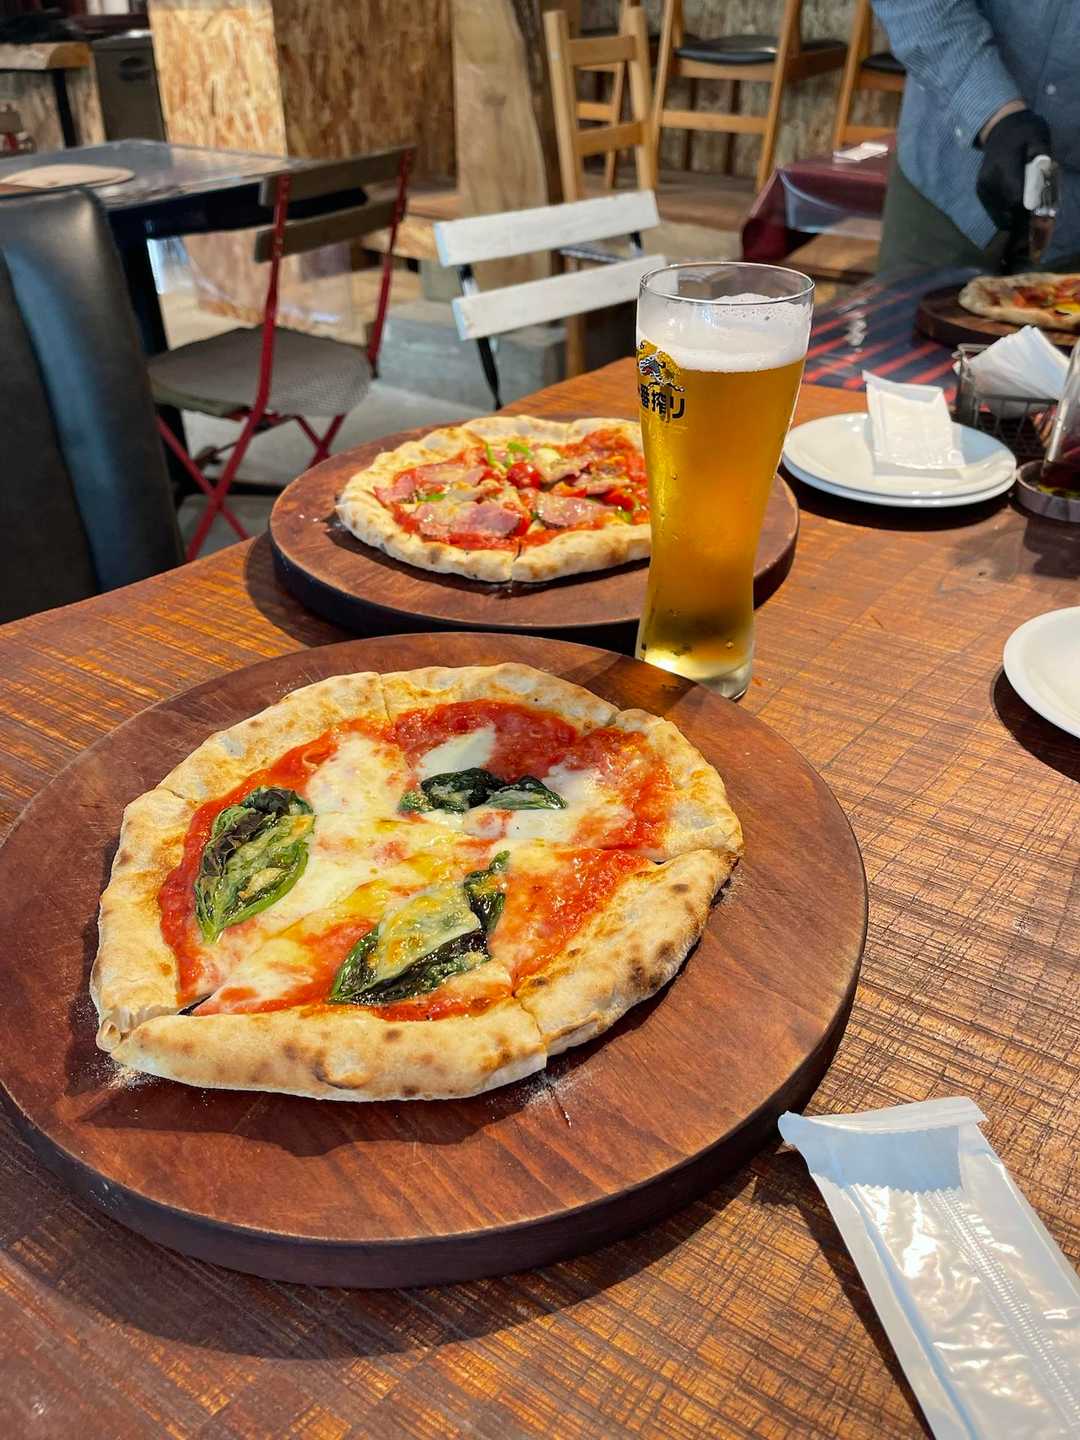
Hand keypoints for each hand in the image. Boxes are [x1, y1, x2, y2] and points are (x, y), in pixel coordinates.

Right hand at [977, 109, 1051, 231]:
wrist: (1000, 126)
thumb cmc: (1023, 131)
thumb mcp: (1038, 138)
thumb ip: (1040, 159)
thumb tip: (1042, 180)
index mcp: (1004, 166)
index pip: (1015, 197)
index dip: (1027, 207)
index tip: (1036, 207)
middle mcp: (989, 180)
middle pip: (1005, 209)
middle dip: (1020, 214)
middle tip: (1031, 211)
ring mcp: (982, 186)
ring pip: (998, 212)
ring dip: (1011, 215)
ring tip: (1022, 206)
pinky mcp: (980, 190)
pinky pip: (992, 208)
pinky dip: (1003, 210)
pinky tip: (1011, 204)